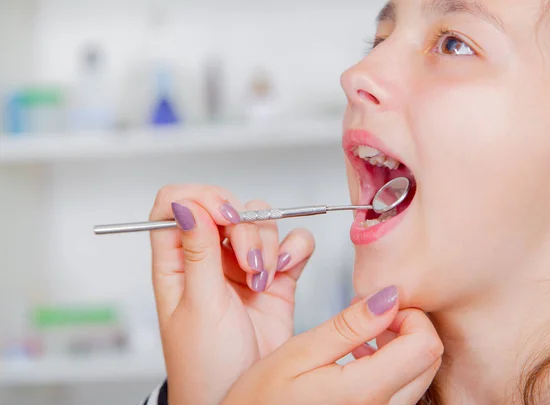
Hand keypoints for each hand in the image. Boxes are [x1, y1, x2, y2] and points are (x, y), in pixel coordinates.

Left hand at [149, 185, 314, 404]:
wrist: (247, 398)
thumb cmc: (206, 364)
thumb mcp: (198, 306)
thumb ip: (197, 252)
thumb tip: (185, 205)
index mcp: (176, 261)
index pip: (177, 204)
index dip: (200, 198)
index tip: (224, 216)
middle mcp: (209, 258)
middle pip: (227, 208)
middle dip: (243, 229)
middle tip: (248, 262)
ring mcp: (244, 265)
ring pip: (261, 222)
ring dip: (268, 244)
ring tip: (263, 279)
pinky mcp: (277, 276)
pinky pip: (292, 244)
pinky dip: (294, 249)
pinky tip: (284, 271)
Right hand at [222, 286, 442, 404]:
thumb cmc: (259, 402)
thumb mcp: (298, 354)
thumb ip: (348, 326)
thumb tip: (388, 297)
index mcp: (364, 392)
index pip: (425, 344)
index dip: (409, 314)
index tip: (379, 306)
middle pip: (430, 359)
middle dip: (407, 327)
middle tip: (370, 318)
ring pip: (420, 375)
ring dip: (400, 347)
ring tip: (361, 338)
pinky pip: (403, 391)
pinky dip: (392, 368)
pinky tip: (358, 359)